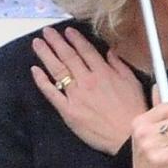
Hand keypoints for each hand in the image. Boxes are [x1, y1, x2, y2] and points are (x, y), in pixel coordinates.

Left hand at [30, 26, 146, 153]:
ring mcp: (76, 95)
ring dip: (46, 54)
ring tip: (37, 43)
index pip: (86, 51)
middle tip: (47, 32)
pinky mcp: (68, 110)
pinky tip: (35, 70)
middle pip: (68, 57)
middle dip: (56, 42)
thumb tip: (110, 52)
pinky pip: (52, 93)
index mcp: (103, 73)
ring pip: (58, 70)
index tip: (68, 31)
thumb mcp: (132, 83)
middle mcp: (87, 81)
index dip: (75, 39)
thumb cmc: (133, 112)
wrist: (127, 136)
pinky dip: (42, 81)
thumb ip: (119, 65)